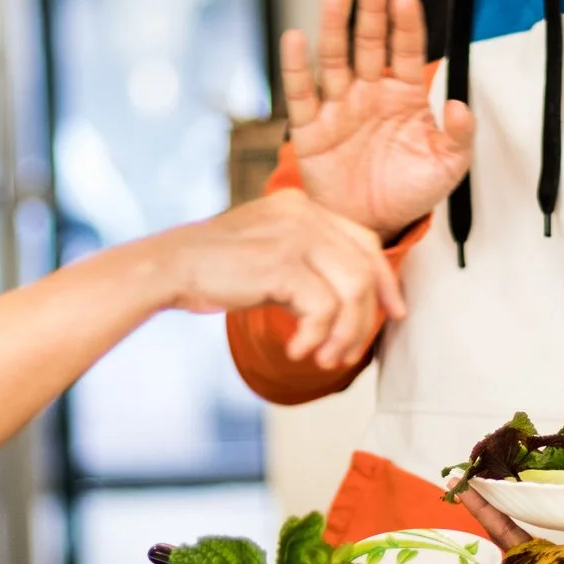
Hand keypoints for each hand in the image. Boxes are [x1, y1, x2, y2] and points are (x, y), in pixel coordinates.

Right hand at [155, 188, 406, 369]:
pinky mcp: (282, 263)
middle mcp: (303, 213)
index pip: (365, 241)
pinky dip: (316, 337)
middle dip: (364, 318)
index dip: (384, 281)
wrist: (170, 267)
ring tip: (322, 357)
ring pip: (351, 290)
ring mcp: (294, 235)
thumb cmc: (215, 268)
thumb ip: (307, 263)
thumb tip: (348, 304)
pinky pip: (323, 308)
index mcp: (302, 206)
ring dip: (343, 334)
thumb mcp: (270, 252)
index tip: (392, 312)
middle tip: (348, 352)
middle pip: (363, 269)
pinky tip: (297, 350)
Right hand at [281, 0, 477, 236]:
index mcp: (405, 94)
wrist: (370, 226)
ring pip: (335, 59)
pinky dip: (296, 67)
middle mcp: (370, 91)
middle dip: (371, 12)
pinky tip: (295, 38)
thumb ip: (458, 136)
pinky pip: (302, 94)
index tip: (407, 0)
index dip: (407, 26)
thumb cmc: (410, 190)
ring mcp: (339, 106)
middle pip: (370, 44)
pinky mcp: (310, 128)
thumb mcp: (447, 167)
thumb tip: (461, 106)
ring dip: (333, 27)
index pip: (408, 51)